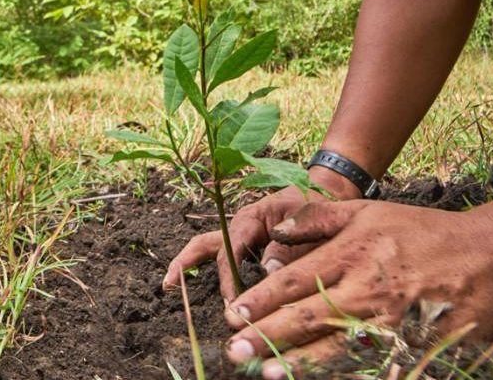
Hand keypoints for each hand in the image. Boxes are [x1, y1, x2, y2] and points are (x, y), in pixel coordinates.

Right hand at [162, 167, 360, 301]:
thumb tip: (268, 274)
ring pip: (207, 248)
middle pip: (206, 244)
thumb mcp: (307, 223)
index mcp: (251, 218)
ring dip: (189, 264)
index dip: (229, 277)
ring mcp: (241, 234)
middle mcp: (240, 226)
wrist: (324, 191)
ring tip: (169, 286)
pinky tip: (201, 289)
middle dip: (187, 264)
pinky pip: (223, 256)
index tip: (232, 302)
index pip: (231, 250)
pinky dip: (209, 270)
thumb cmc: (316, 205)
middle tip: (169, 287)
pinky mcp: (247, 244)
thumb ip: (289, 248)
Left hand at [222, 200, 492, 378]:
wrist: (491, 255)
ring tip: (265, 372)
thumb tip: (276, 231)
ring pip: (334, 346)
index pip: (296, 279)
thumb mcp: (370, 211)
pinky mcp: (414, 343)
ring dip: (298, 362)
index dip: (261, 299)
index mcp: (353, 252)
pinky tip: (322, 379)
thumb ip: (320, 217)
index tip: (235, 314)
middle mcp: (367, 287)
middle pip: (307, 315)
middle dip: (267, 335)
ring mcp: (391, 319)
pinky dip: (345, 372)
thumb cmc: (425, 232)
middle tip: (234, 351)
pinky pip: (373, 363)